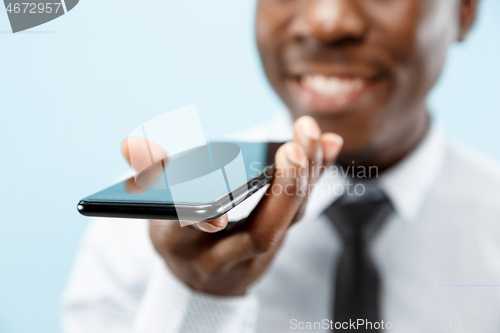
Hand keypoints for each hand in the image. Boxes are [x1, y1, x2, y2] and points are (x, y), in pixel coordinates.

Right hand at [121, 116, 342, 295]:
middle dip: (281, 190)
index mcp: (178, 245)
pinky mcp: (275, 241)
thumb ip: (145, 172)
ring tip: (312, 135)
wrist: (200, 276)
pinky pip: (299, 210)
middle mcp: (218, 257)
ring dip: (305, 176)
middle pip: (260, 235)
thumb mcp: (152, 206)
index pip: (192, 236)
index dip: (204, 221)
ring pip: (287, 223)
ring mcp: (252, 255)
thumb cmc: (175, 235)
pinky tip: (327, 145)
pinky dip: (314, 175)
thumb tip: (134, 144)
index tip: (218, 211)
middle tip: (292, 148)